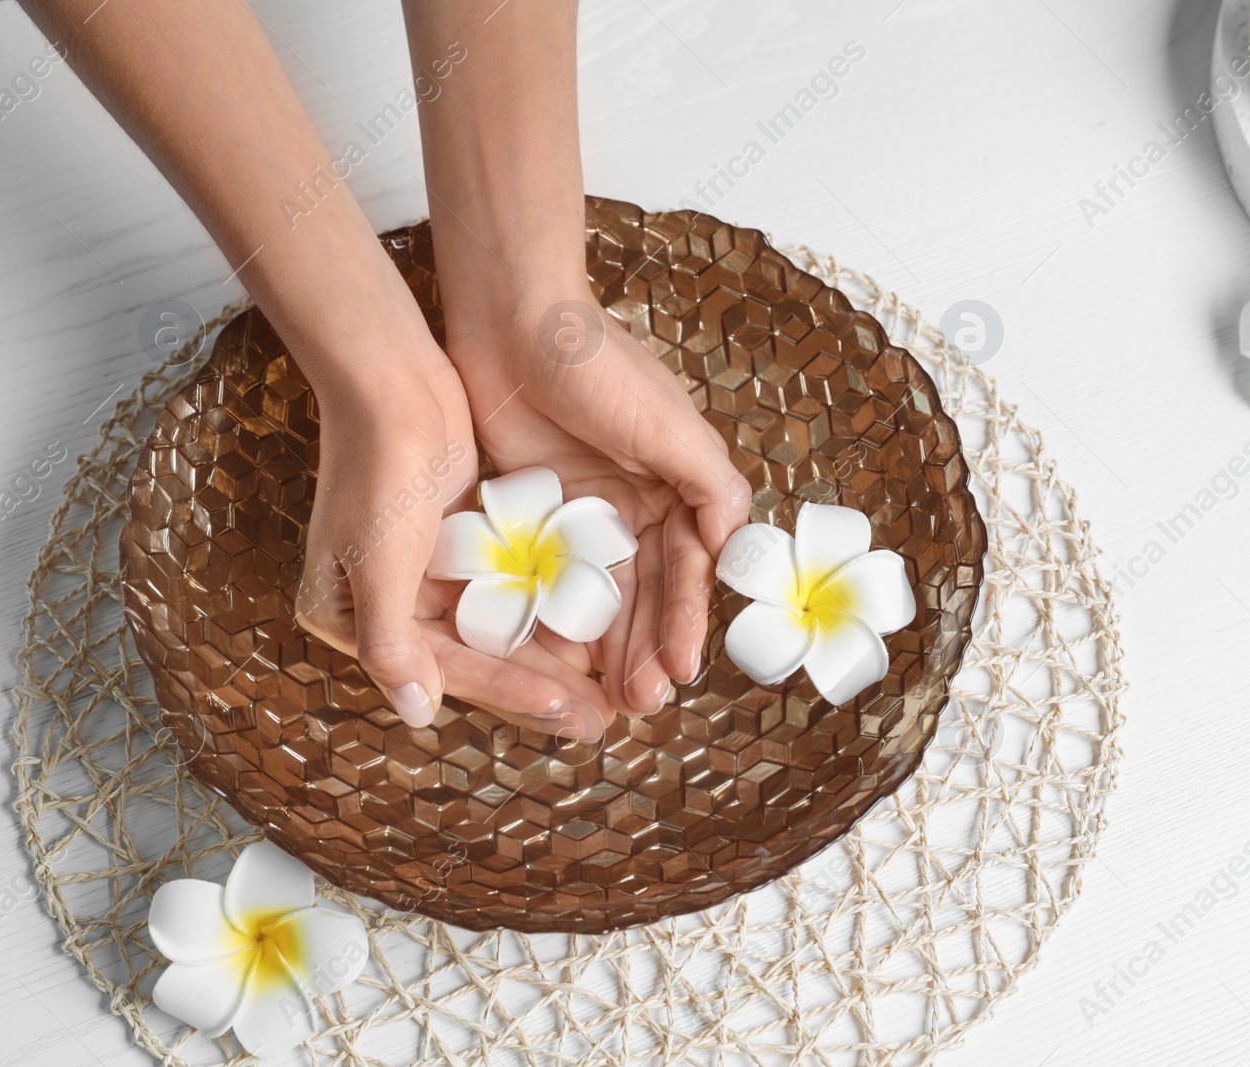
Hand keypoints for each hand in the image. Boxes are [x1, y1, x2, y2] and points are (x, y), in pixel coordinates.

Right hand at [292, 332, 612, 738]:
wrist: (391, 378)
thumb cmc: (377, 467)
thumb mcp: (378, 562)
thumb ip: (392, 642)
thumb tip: (417, 712)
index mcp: (348, 619)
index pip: (446, 670)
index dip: (514, 694)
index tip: (573, 712)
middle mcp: (385, 605)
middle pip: (474, 659)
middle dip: (540, 689)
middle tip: (602, 719)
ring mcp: (422, 575)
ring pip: (496, 631)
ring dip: (548, 659)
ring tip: (605, 689)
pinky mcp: (458, 544)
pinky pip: (506, 592)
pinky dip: (543, 612)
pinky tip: (588, 632)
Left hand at [445, 287, 750, 715]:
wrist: (514, 320)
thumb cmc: (600, 366)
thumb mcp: (670, 425)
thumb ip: (709, 485)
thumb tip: (735, 545)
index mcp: (677, 488)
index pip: (689, 568)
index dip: (687, 620)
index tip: (682, 668)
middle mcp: (637, 507)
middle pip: (648, 594)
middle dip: (649, 648)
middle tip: (642, 702)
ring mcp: (586, 516)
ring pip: (602, 597)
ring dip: (610, 648)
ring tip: (611, 699)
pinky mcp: (536, 515)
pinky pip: (550, 580)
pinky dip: (556, 619)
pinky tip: (557, 660)